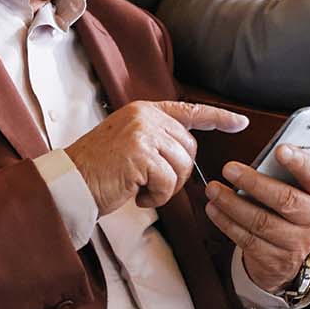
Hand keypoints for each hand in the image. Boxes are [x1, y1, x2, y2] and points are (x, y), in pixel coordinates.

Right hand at [66, 100, 246, 216]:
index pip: (189, 111)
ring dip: (166, 188)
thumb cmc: (98, 172)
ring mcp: (143, 133)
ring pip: (183, 166)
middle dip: (178, 174)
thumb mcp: (129, 145)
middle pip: (190, 148)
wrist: (69, 183)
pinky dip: (157, 197)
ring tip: (140, 190)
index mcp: (144, 110)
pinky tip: (137, 196)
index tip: (240, 123)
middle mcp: (146, 115)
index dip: (218, 118)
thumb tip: (185, 154)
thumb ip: (156, 140)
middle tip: (152, 185)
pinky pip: (169, 182)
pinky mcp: (141, 154)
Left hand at [204, 147, 309, 295]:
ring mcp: (296, 242)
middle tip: (229, 168)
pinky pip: (248, 240)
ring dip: (232, 204)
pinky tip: (214, 209)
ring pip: (261, 222)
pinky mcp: (275, 259)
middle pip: (285, 200)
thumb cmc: (293, 201)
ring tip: (213, 189)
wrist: (292, 249)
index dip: (299, 162)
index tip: (280, 149)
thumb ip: (287, 167)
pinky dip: (227, 223)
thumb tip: (264, 154)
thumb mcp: (300, 183)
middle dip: (254, 183)